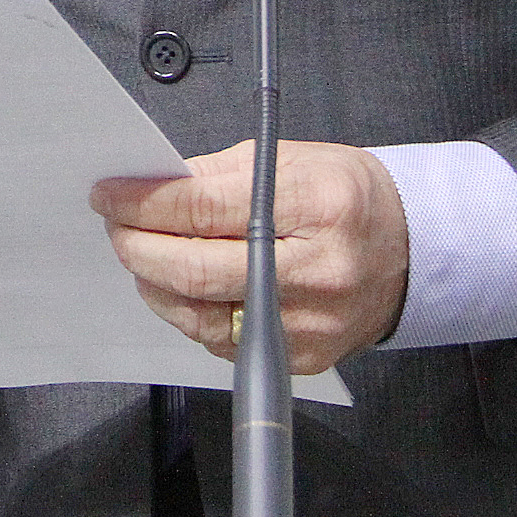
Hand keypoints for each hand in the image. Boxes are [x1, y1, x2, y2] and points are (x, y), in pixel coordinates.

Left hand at [95, 142, 411, 374]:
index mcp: (316, 205)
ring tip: (144, 255)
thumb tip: (149, 187)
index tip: (108, 195)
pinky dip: (188, 312)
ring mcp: (311, 322)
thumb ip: (214, 175)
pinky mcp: (303, 356)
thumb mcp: (288, 160)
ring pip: (200, 315)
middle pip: (195, 270)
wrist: (408, 249)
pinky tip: (180, 288)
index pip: (203, 209)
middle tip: (116, 226)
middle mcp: (317, 270)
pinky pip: (221, 343)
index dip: (143, 203)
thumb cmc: (346, 198)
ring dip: (154, 284)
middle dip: (137, 247)